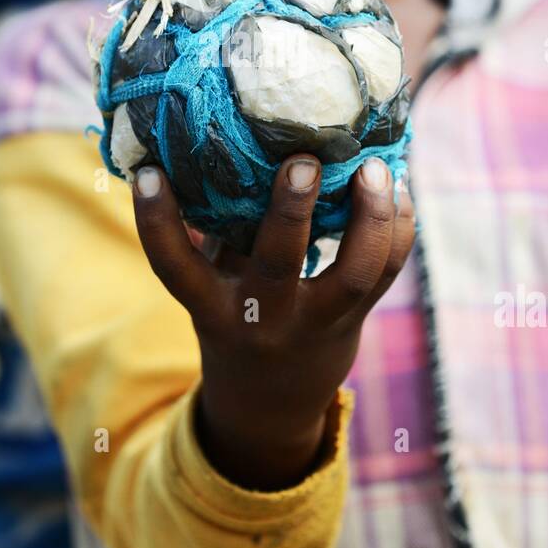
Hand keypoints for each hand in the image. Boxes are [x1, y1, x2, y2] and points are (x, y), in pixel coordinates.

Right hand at [132, 156, 414, 489]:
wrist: (270, 403)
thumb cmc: (233, 316)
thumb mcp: (211, 284)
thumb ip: (217, 231)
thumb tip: (211, 144)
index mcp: (212, 306)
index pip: (174, 267)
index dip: (157, 222)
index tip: (149, 173)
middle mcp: (262, 316)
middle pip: (278, 264)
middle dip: (291, 209)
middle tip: (303, 160)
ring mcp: (315, 321)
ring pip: (354, 274)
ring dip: (370, 217)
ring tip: (376, 168)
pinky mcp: (355, 319)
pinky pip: (386, 274)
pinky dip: (398, 229)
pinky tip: (398, 188)